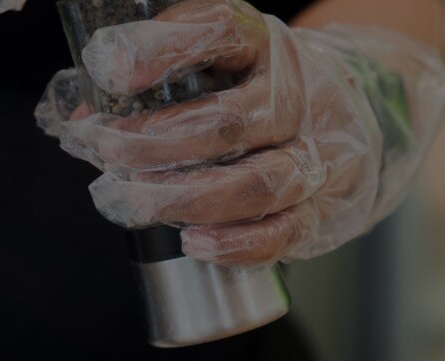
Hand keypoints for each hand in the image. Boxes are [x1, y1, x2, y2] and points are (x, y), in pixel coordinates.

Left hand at [38, 0, 444, 266]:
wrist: (362, 112)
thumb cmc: (265, 89)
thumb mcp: (219, 60)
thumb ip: (155, 78)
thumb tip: (81, 114)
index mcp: (263, 46)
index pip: (219, 33)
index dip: (162, 49)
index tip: (109, 68)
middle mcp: (296, 96)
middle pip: (227, 122)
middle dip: (154, 143)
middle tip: (104, 152)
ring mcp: (316, 154)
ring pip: (258, 182)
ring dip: (187, 198)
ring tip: (130, 203)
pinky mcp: (325, 206)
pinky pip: (285, 231)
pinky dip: (238, 242)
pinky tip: (194, 241)